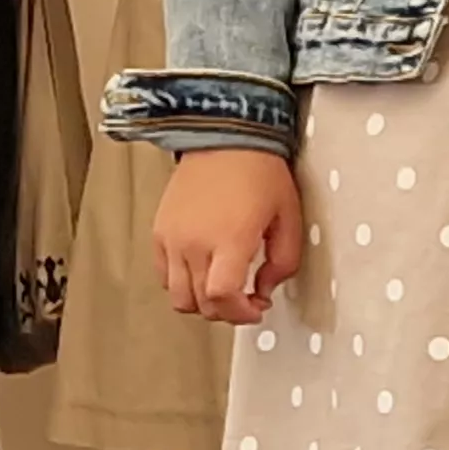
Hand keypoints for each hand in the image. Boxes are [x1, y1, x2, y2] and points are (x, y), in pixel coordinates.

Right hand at [154, 147, 302, 324]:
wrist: (225, 136)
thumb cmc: (259, 171)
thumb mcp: (289, 217)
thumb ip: (283, 261)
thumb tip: (265, 289)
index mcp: (230, 238)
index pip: (222, 297)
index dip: (241, 313)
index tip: (256, 308)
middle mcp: (195, 242)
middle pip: (201, 303)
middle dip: (227, 311)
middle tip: (245, 300)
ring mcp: (172, 238)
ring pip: (178, 296)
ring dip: (202, 302)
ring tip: (222, 289)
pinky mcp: (160, 232)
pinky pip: (163, 275)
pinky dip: (181, 283)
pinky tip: (202, 271)